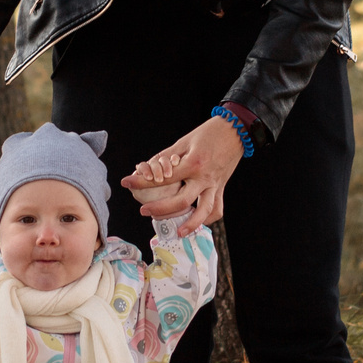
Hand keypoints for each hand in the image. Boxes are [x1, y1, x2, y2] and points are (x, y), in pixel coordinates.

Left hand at [121, 116, 241, 229]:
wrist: (236, 130)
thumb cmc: (209, 133)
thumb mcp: (185, 141)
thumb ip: (167, 156)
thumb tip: (148, 167)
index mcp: (193, 163)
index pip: (164, 178)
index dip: (142, 182)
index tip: (127, 182)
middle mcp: (204, 178)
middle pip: (182, 201)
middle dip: (161, 209)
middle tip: (144, 211)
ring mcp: (215, 185)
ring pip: (204, 211)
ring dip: (191, 224)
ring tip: (178, 232)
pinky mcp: (222, 188)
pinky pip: (217, 208)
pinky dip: (208, 218)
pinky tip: (197, 223)